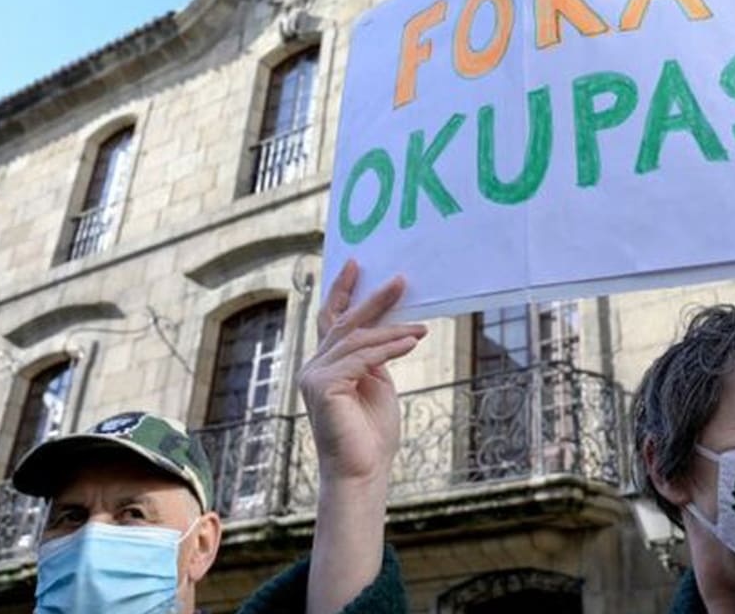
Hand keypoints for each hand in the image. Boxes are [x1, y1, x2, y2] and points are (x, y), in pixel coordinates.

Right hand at [297, 260, 426, 485]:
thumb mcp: (376, 384)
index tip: (354, 265)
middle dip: (373, 300)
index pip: (332, 320)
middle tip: (400, 280)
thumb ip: (373, 358)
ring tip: (421, 328)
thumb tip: (388, 332)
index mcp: (325, 365)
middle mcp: (313, 367)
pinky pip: (361, 357)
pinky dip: (388, 348)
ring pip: (356, 340)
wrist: (363, 471)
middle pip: (344, 323)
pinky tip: (410, 342)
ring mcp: (314, 376)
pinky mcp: (323, 386)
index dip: (342, 291)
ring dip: (392, 330)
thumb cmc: (372, 434)